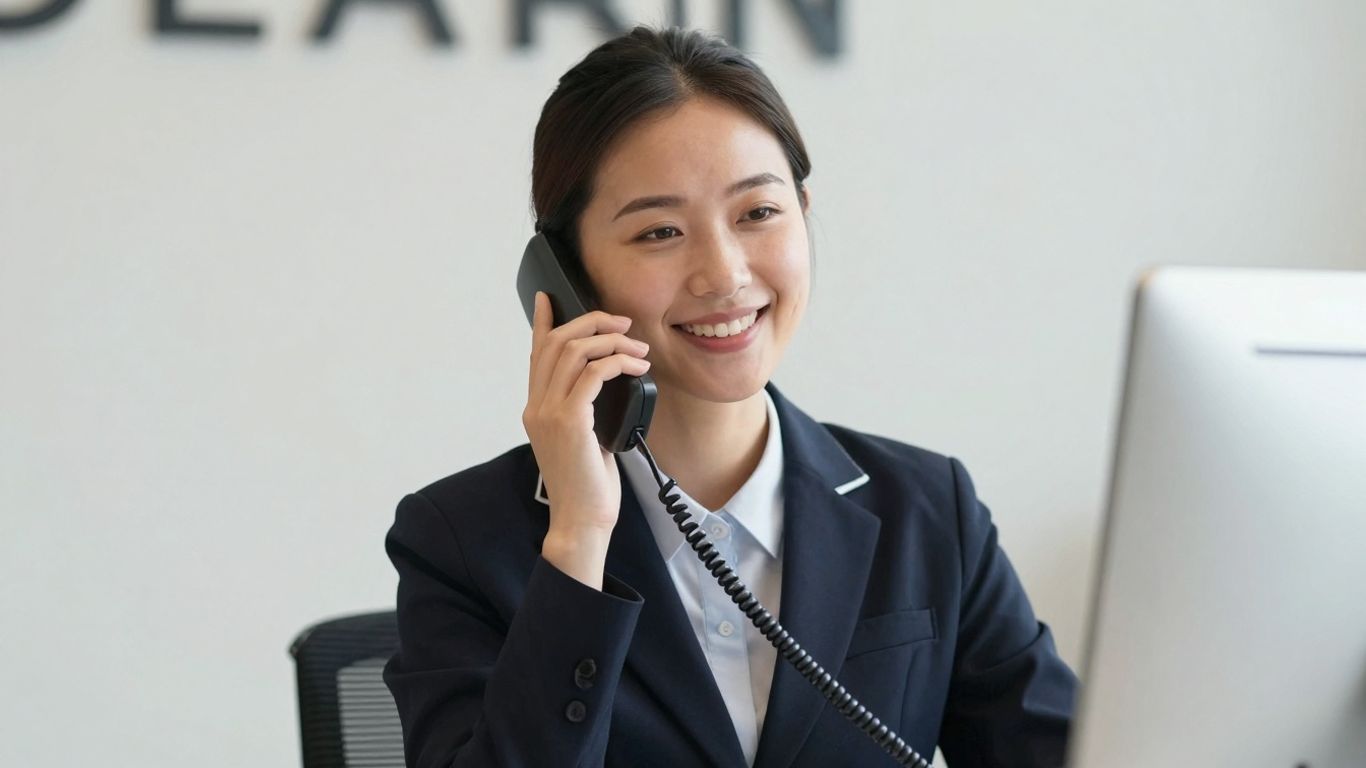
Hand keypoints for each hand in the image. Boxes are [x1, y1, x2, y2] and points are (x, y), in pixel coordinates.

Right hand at [522, 291, 649, 586]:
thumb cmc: (588, 485)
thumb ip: (586, 409)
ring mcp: (549, 413)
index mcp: (537, 409)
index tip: (547, 298)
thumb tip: (609, 380)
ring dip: (611, 341)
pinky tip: (636, 367)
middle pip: (556, 343)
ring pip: (574, 351)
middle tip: (623, 324)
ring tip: (637, 348)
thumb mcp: (586, 438)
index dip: (541, 322)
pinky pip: (593, 373)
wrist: (583, 520)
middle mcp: (537, 406)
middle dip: (591, 324)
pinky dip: (617, 362)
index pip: (536, 355)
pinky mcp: (570, 421)